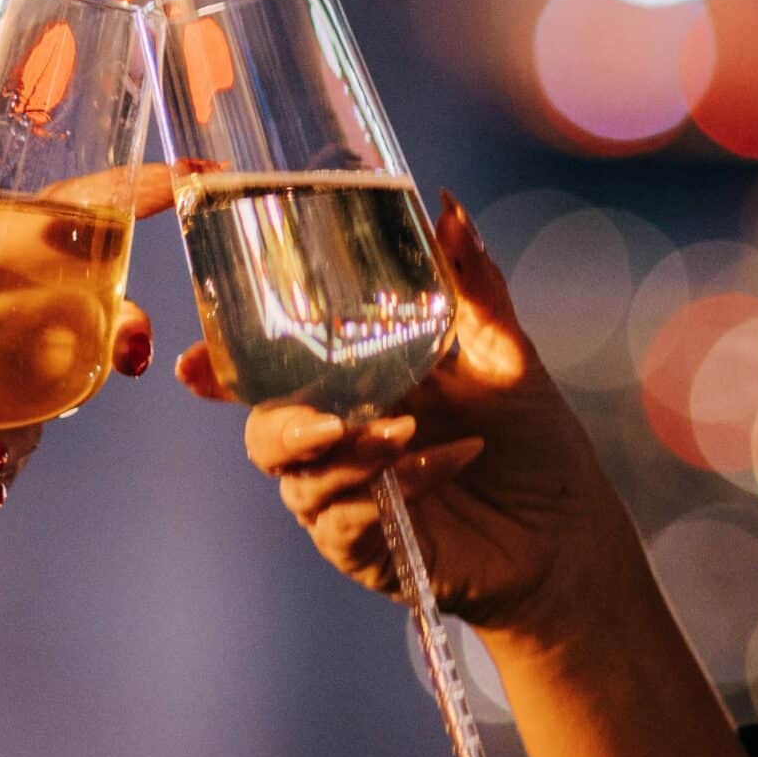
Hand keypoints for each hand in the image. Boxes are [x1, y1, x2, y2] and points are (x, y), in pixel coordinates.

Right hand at [175, 190, 637, 641]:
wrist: (570, 532)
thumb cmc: (530, 440)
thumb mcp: (503, 351)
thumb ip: (470, 282)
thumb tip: (448, 208)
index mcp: (350, 384)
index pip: (263, 373)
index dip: (216, 370)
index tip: (187, 364)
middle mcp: (335, 439)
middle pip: (263, 432)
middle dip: (279, 423)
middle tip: (327, 418)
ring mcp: (345, 497)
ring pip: (301, 478)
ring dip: (347, 453)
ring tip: (404, 433)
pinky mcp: (364, 548)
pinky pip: (348, 519)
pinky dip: (397, 485)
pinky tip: (447, 462)